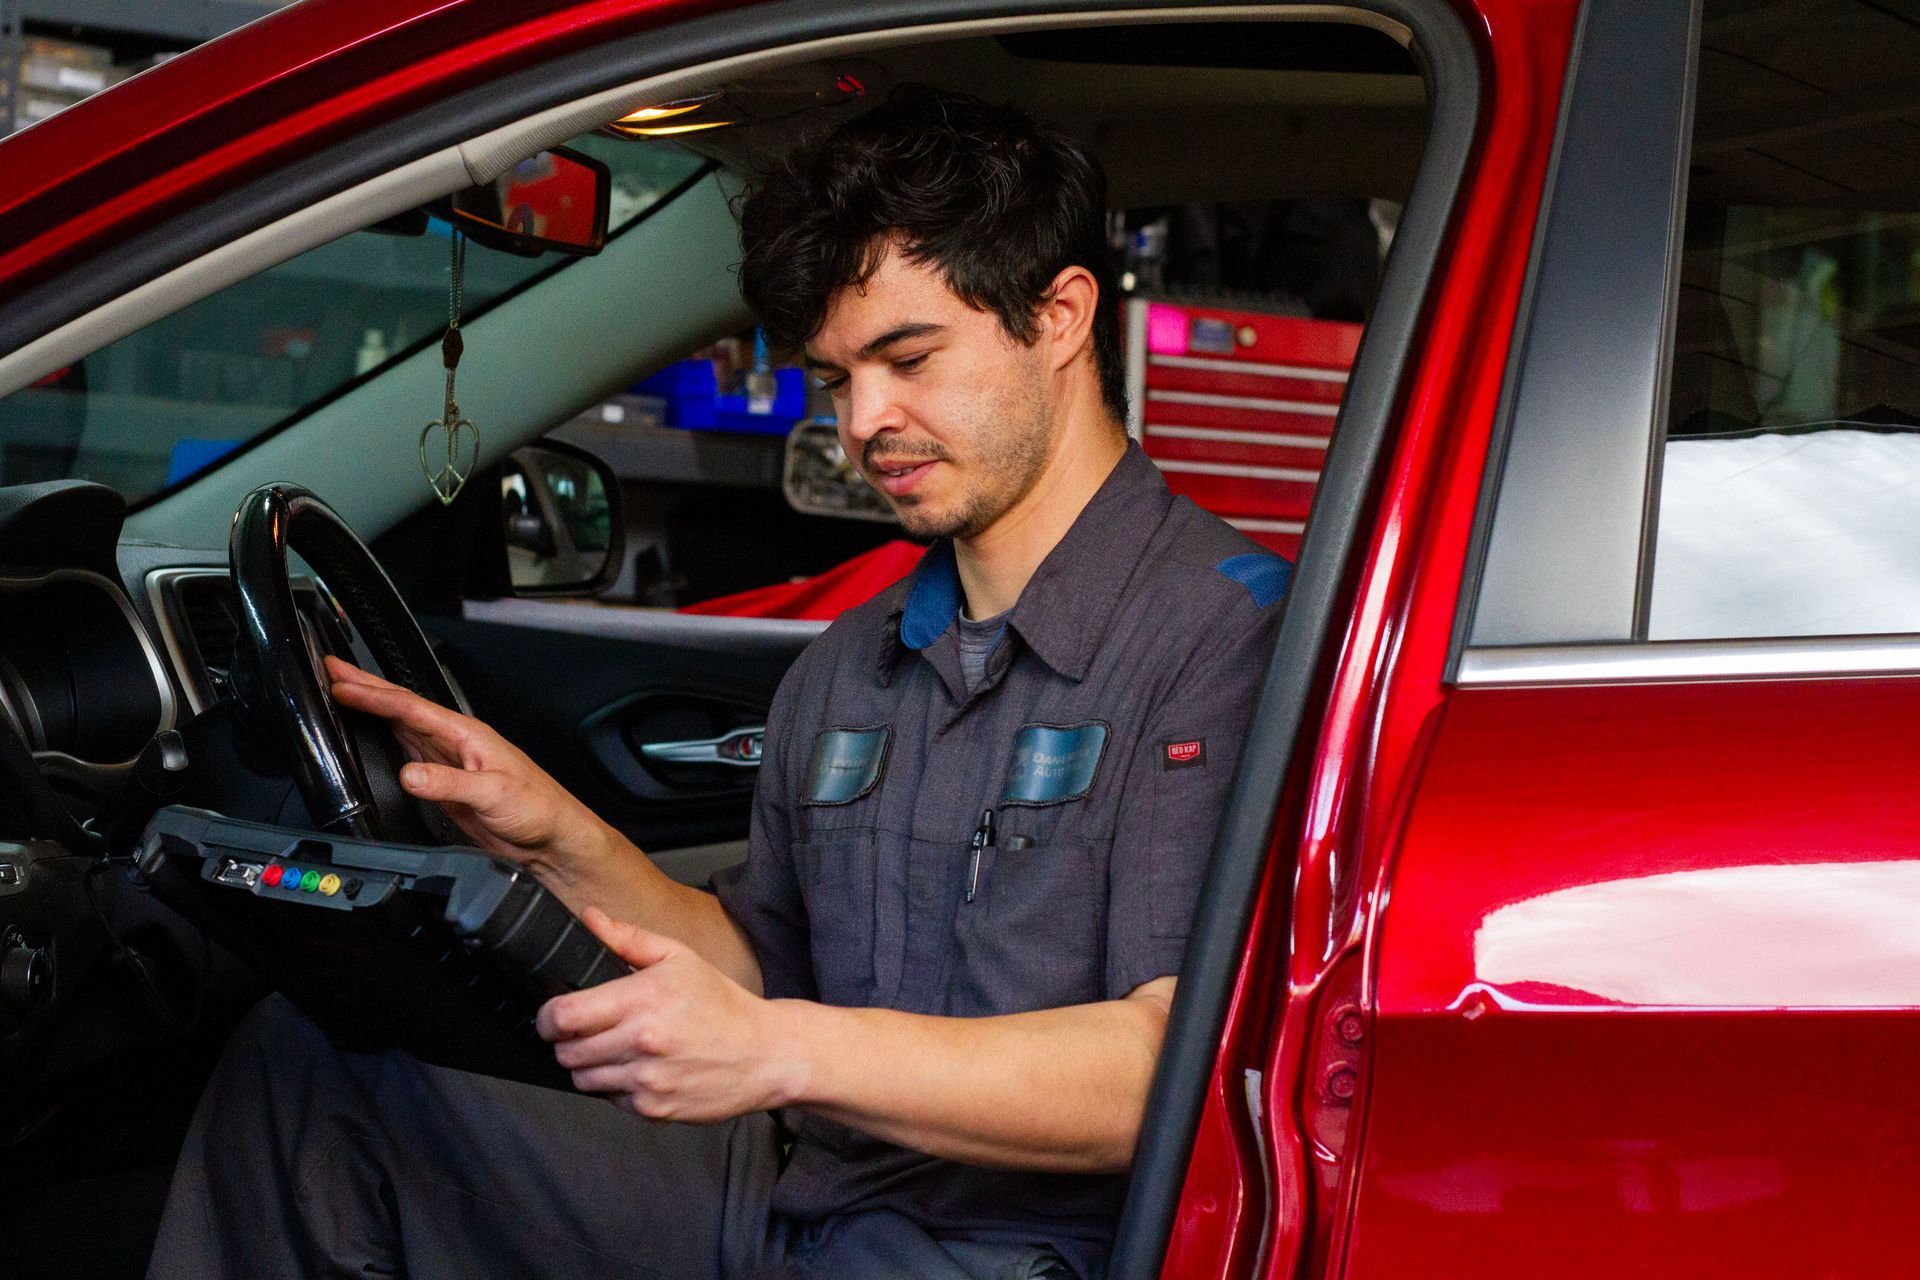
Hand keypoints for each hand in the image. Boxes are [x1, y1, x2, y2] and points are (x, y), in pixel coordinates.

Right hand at [324, 655, 615, 877]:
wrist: (551, 839)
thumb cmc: (538, 808)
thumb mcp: (494, 793)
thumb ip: (450, 783)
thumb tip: (409, 773)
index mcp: (466, 734)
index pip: (410, 707)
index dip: (373, 694)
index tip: (339, 681)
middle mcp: (454, 742)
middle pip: (401, 708)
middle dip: (364, 687)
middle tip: (328, 668)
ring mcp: (448, 761)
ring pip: (401, 726)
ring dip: (370, 709)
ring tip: (341, 692)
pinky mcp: (444, 784)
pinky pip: (406, 753)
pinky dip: (382, 739)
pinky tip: (370, 734)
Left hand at [538, 907, 804, 1120]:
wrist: (765, 1053)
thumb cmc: (722, 1003)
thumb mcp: (679, 957)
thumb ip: (627, 938)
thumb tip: (589, 918)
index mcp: (644, 998)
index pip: (562, 1016)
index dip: (546, 1017)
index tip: (553, 1015)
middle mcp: (642, 1041)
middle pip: (565, 1052)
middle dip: (567, 1041)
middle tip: (587, 1031)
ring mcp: (646, 1080)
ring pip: (582, 1079)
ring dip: (589, 1065)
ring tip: (615, 1049)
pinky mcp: (652, 1109)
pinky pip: (609, 1100)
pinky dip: (616, 1086)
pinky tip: (639, 1069)